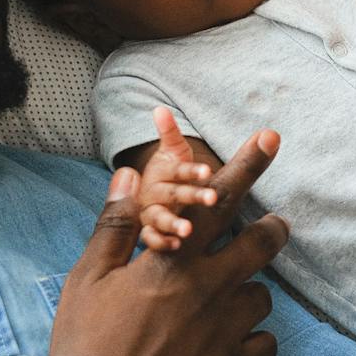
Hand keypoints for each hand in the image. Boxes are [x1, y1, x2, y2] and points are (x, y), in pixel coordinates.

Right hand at [48, 128, 287, 355]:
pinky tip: (225, 347)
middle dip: (272, 228)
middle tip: (273, 226)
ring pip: (261, 296)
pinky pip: (265, 345)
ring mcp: (226, 333)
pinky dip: (251, 342)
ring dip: (246, 293)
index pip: (218, 199)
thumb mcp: (87, 279)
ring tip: (220, 305)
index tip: (271, 138)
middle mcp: (208, 290)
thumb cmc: (84, 346)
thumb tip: (128, 175)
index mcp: (172, 260)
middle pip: (261, 242)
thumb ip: (115, 224)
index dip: (247, 164)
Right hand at [136, 106, 219, 251]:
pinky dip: (160, 242)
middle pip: (173, 194)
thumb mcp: (171, 154)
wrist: (143, 201)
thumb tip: (160, 109)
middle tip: (212, 197)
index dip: (192, 171)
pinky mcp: (149, 234)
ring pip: (159, 218)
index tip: (208, 171)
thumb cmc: (166, 175)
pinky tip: (175, 245)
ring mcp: (150, 215)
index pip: (178, 171)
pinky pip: (150, 240)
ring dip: (173, 223)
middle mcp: (154, 194)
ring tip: (187, 230)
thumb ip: (170, 134)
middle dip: (192, 195)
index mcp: (162, 174)